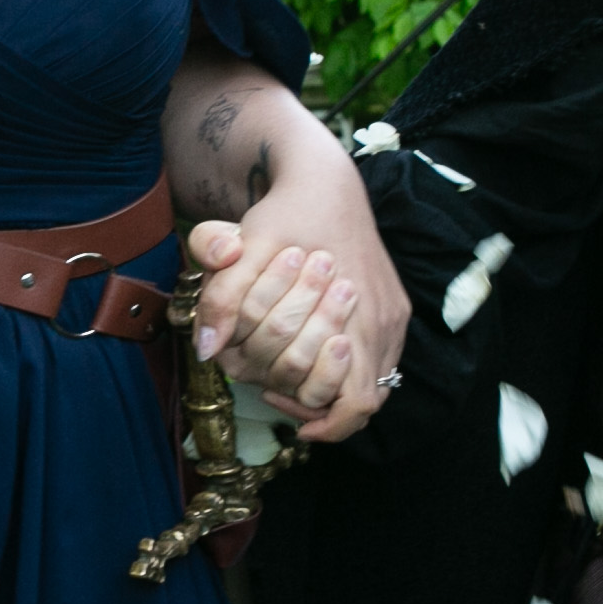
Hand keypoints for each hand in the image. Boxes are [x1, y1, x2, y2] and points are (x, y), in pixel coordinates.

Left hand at [188, 148, 410, 444]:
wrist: (325, 179)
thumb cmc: (285, 214)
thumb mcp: (245, 250)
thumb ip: (224, 299)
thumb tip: (208, 352)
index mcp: (356, 314)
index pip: (357, 403)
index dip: (327, 423)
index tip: (291, 417)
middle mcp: (383, 322)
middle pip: (366, 398)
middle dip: (320, 403)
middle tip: (279, 393)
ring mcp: (393, 314)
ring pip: (375, 379)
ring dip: (334, 385)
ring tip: (292, 374)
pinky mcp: (394, 306)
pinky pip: (379, 356)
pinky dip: (348, 365)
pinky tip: (312, 348)